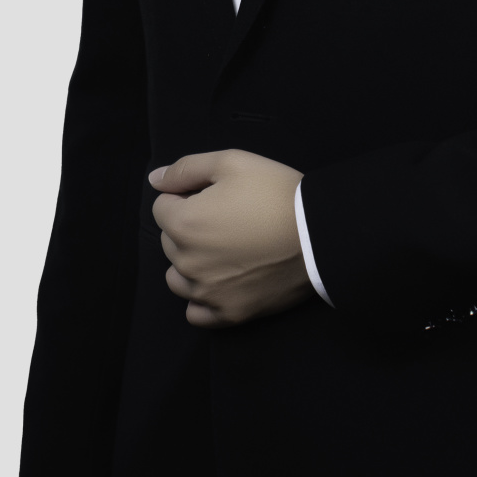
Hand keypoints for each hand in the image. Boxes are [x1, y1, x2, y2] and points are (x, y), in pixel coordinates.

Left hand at [150, 148, 313, 326]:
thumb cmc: (276, 193)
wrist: (321, 234)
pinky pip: (196, 313)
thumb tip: (155, 179)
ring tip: (224, 251)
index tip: (216, 198)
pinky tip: (220, 283)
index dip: (187, 197)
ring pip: (177, 278)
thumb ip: (186, 169)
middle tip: (228, 220)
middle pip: (169, 242)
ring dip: (190, 264)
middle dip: (189, 228)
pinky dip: (202, 299)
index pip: (162, 207)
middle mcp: (188, 263)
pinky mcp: (230, 313)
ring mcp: (207, 292)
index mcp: (184, 224)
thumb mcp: (232, 163)